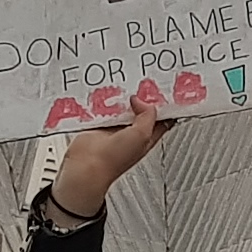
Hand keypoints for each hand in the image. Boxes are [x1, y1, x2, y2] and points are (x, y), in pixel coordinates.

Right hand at [51, 82, 170, 213]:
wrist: (88, 164)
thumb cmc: (115, 158)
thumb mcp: (142, 134)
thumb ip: (148, 116)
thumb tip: (142, 102)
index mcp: (147, 137)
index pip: (161, 119)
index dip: (163, 105)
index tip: (161, 91)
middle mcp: (132, 134)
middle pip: (141, 111)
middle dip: (142, 99)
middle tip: (141, 87)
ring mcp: (115, 129)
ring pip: (122, 108)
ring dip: (122, 100)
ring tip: (123, 92)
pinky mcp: (100, 126)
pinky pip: (104, 110)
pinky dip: (105, 103)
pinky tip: (106, 99)